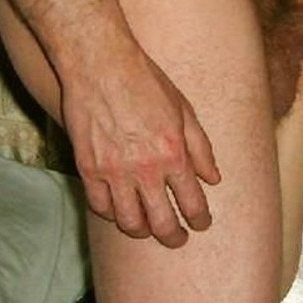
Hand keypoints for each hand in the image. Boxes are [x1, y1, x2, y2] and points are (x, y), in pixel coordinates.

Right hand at [62, 44, 219, 247]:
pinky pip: (99, 206)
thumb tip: (214, 179)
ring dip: (142, 231)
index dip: (200, 220)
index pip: (192, 204)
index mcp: (174, 155)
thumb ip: (201, 149)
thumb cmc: (147, 83)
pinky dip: (110, 214)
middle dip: (174, 237)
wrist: (100, 64)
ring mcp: (114, 171)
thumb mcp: (185, 111)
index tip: (201, 225)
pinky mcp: (88, 167)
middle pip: (162, 222)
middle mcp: (145, 169)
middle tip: (178, 239)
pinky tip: (119, 212)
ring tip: (148, 230)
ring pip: (129, 221)